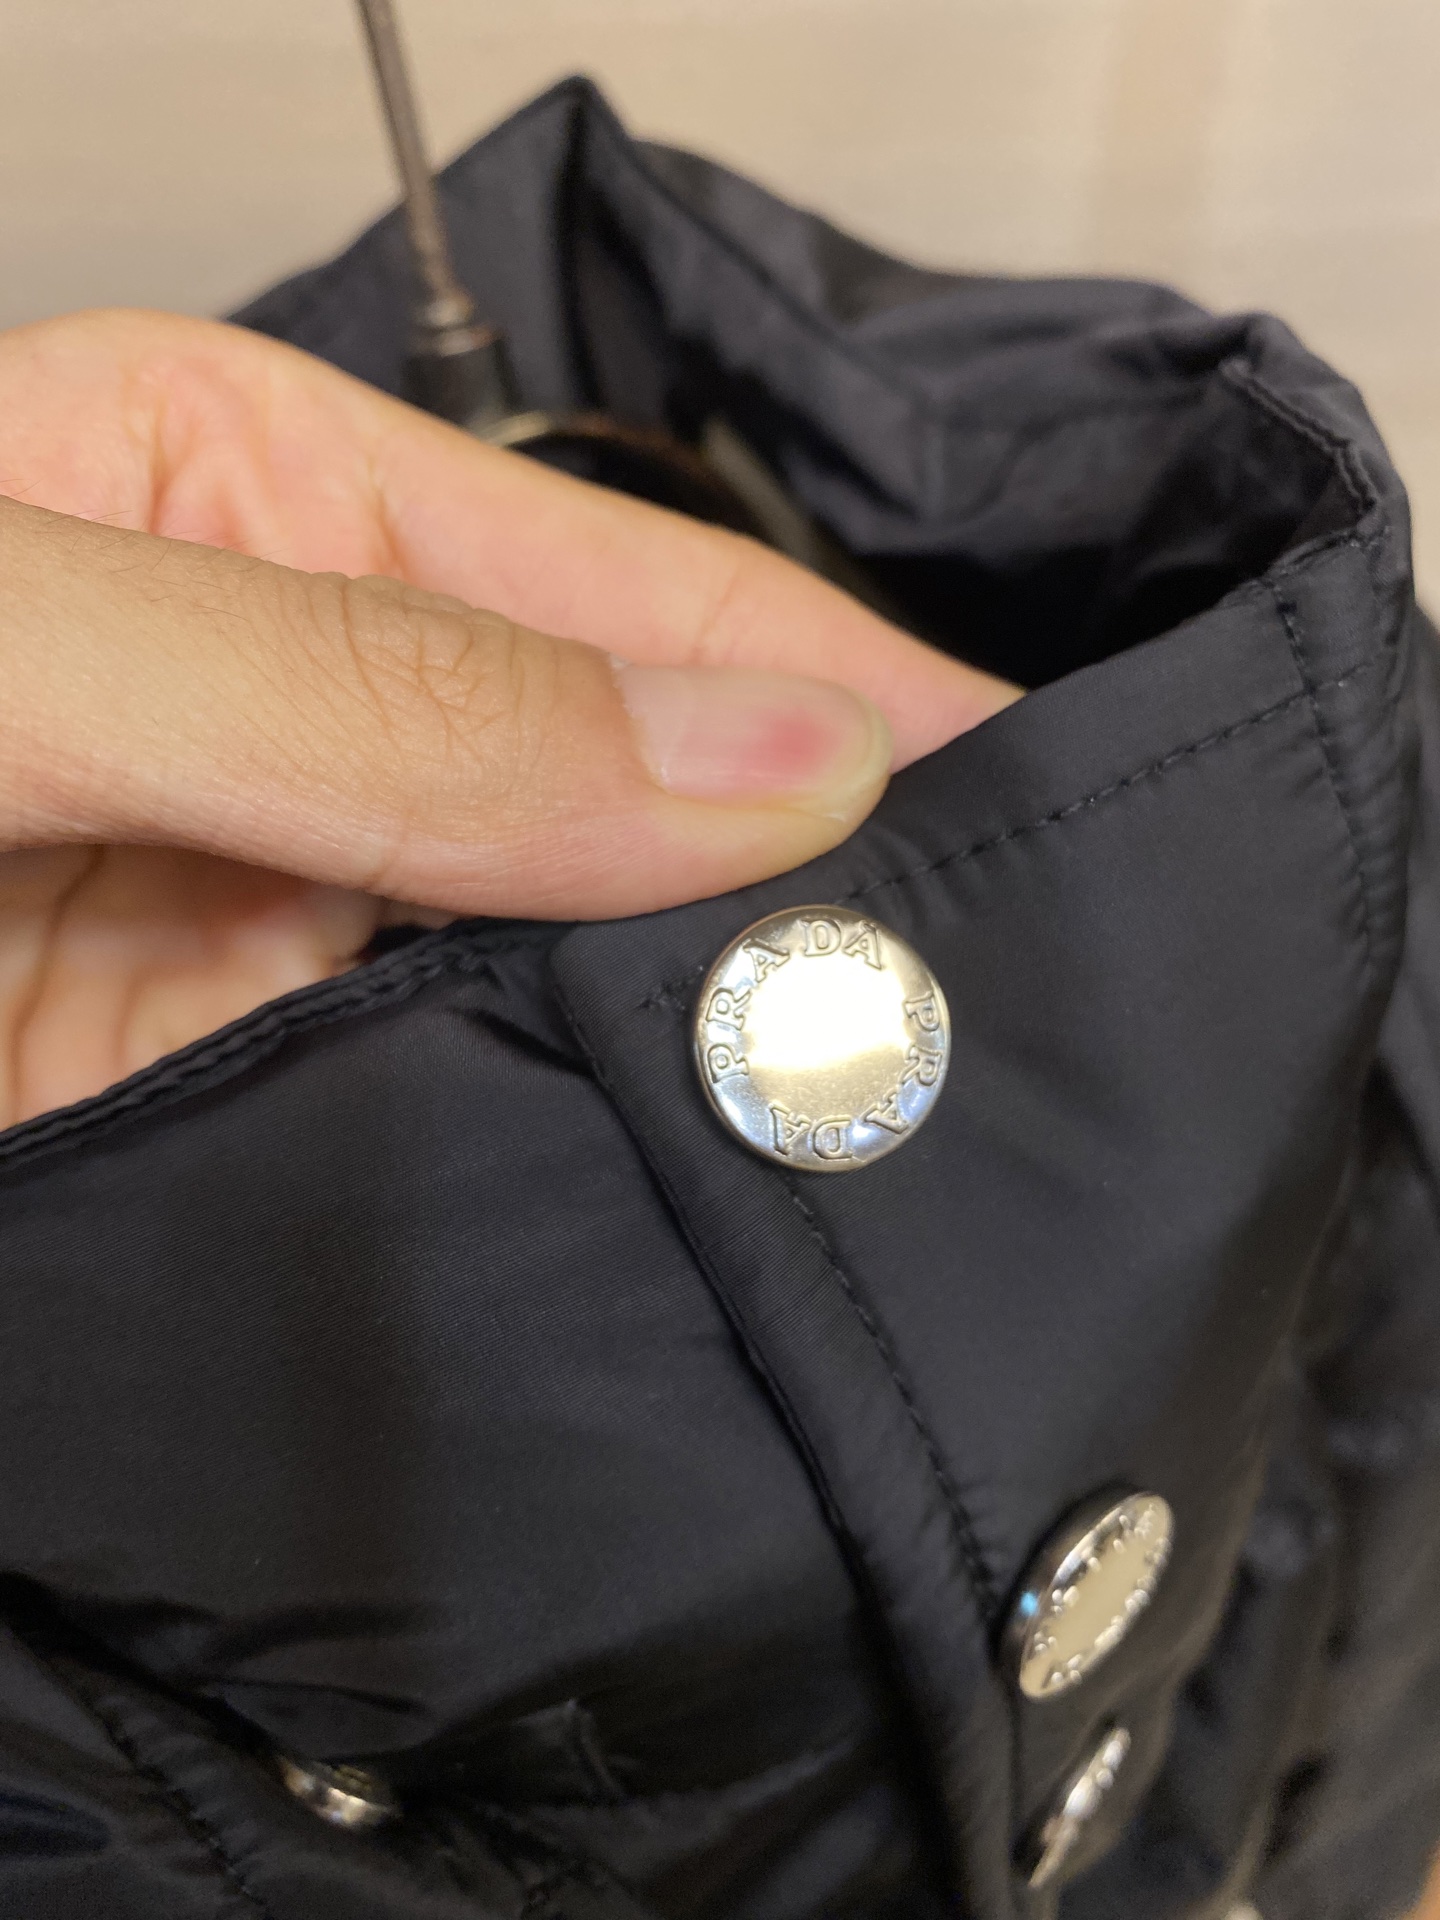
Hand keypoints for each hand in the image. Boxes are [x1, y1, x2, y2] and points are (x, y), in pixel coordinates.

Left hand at [0, 309, 1016, 1126]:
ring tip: (875, 1121)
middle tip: (983, 1004)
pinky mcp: (214, 1096)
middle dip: (791, 899)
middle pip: (623, 803)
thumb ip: (377, 697)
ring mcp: (260, 920)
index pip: (637, 593)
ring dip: (682, 1055)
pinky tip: (664, 1206)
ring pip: (552, 987)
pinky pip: (433, 1142)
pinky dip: (544, 1176)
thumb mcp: (29, 638)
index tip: (1036, 799)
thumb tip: (763, 761)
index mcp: (264, 500)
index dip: (850, 694)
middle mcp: (293, 709)